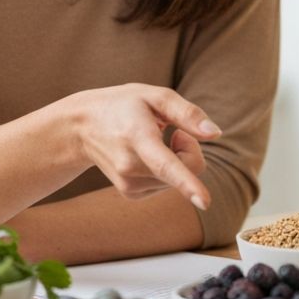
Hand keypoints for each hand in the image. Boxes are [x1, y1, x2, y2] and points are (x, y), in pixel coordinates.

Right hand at [66, 84, 220, 209]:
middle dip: (189, 149)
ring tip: (153, 140)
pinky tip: (146, 155)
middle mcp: (131, 167)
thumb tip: (215, 133)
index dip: (187, 183)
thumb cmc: (124, 105)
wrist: (82, 127)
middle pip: (186, 169)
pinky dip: (165, 171)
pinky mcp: (131, 194)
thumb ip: (186, 112)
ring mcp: (129, 184)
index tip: (205, 202)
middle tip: (173, 131)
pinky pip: (167, 185)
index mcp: (138, 137)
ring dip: (176, 159)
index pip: (166, 164)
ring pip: (178, 179)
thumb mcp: (154, 96)